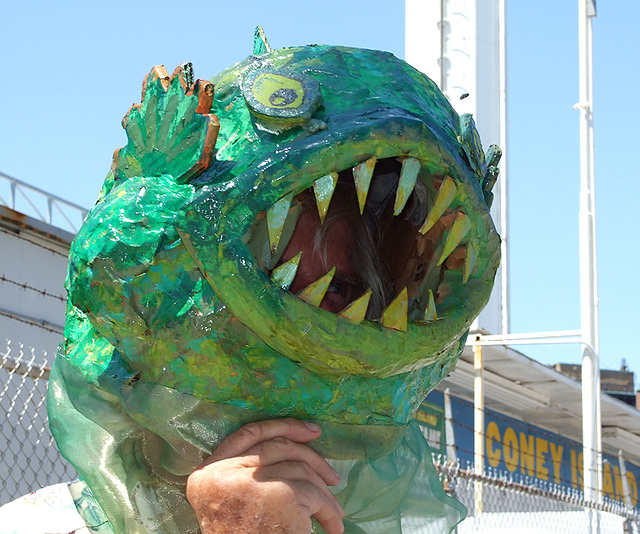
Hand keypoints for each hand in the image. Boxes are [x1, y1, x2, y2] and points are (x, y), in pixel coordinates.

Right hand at [186, 418, 344, 533]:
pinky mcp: (281, 497)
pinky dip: (329, 512)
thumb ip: (246, 471)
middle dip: (311, 458)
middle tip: (331, 474)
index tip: (309, 431)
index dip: (282, 426)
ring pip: (300, 471)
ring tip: (334, 511)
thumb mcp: (232, 500)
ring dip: (323, 493)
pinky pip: (315, 495)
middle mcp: (225, 473)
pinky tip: (333, 527)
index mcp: (206, 474)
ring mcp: (253, 482)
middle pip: (278, 447)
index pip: (248, 434)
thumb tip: (292, 446)